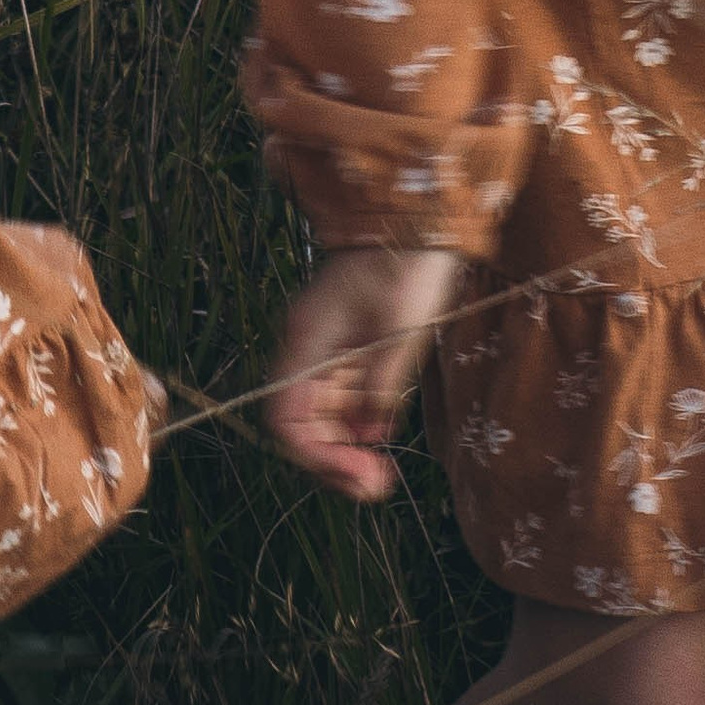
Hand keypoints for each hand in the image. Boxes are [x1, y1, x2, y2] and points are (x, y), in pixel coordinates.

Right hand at [263, 244, 467, 501]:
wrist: (416, 219)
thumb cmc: (405, 265)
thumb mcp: (400, 327)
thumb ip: (381, 381)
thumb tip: (370, 432)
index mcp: (308, 339)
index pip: (288, 417)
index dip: (317, 457)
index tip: (359, 476)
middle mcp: (308, 347)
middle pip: (303, 423)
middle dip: (333, 461)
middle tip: (376, 485)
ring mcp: (327, 347)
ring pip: (323, 416)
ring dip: (346, 448)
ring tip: (380, 473)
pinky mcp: (349, 347)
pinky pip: (344, 398)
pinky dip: (359, 424)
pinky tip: (382, 437)